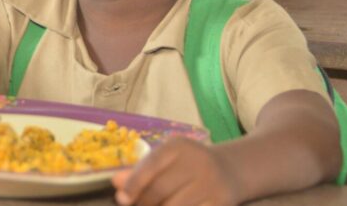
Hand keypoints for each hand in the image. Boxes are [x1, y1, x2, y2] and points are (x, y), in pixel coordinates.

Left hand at [112, 138, 239, 205]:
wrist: (230, 170)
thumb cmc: (187, 166)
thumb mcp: (166, 160)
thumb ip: (141, 170)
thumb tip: (116, 182)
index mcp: (179, 147)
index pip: (151, 166)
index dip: (134, 184)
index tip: (121, 198)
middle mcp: (198, 162)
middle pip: (160, 190)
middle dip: (143, 203)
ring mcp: (211, 184)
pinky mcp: (221, 202)